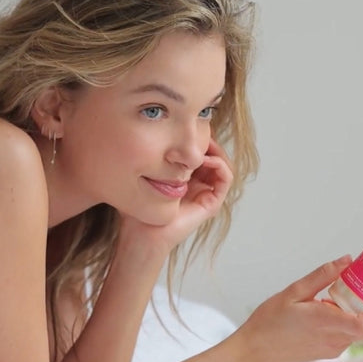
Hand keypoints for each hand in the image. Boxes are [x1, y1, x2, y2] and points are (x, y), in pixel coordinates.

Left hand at [120, 138, 232, 253]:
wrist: (142, 234)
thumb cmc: (137, 208)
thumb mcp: (140, 176)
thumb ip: (146, 159)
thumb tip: (143, 133)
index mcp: (182, 178)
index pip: (197, 152)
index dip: (195, 138)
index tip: (185, 128)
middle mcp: (196, 185)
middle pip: (211, 155)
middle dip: (207, 141)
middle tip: (198, 131)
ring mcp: (205, 194)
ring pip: (221, 164)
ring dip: (215, 151)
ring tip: (203, 144)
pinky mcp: (211, 204)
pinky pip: (225, 178)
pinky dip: (220, 165)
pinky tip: (205, 159)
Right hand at [240, 256, 362, 361]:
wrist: (255, 350)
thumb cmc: (269, 321)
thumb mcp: (293, 292)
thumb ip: (322, 276)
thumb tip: (347, 261)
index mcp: (326, 323)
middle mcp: (335, 339)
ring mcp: (334, 348)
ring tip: (344, 295)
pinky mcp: (330, 352)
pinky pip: (350, 335)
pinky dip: (350, 320)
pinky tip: (330, 308)